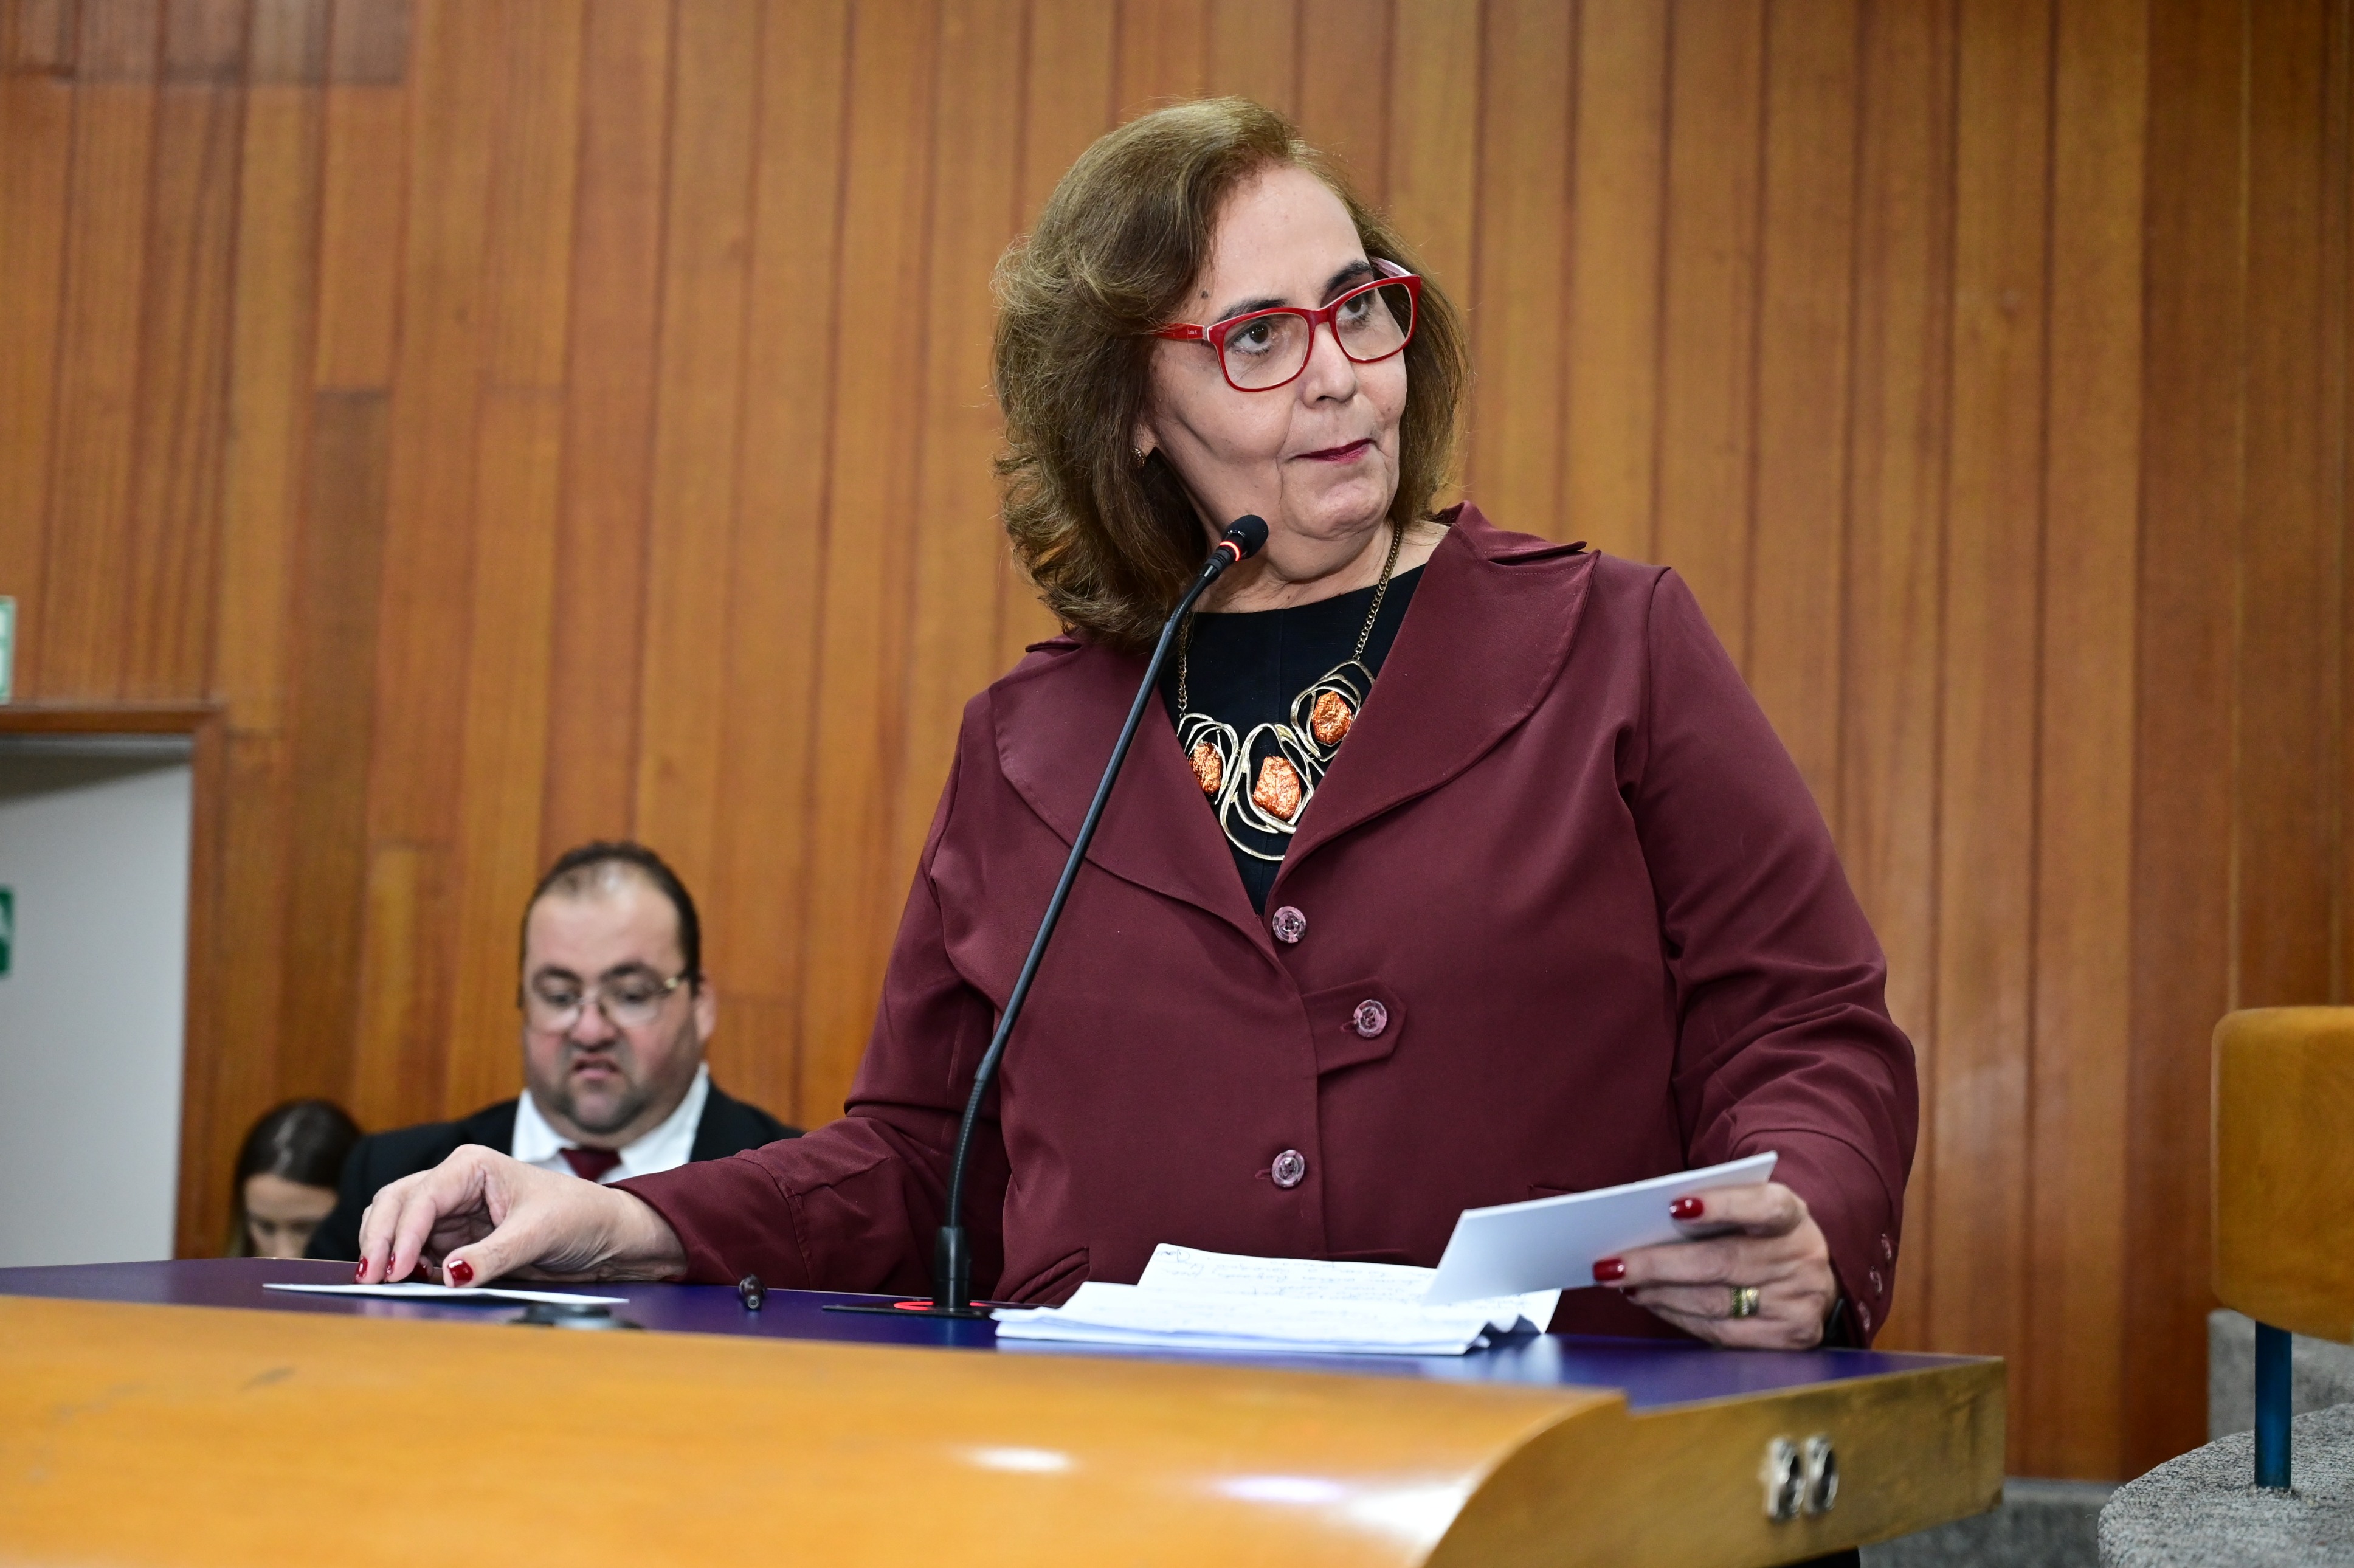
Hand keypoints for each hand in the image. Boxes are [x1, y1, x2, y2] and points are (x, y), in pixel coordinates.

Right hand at [353, 1145, 687, 1287]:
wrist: (605, 1234)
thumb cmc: (580, 1216)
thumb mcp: (539, 1234)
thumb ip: (493, 1255)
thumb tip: (449, 1275)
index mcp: (472, 1165)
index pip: (423, 1196)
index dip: (403, 1233)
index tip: (394, 1269)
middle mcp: (455, 1183)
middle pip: (395, 1204)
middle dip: (380, 1240)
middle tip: (370, 1280)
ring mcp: (451, 1212)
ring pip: (396, 1225)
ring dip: (386, 1252)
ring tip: (383, 1285)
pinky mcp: (454, 1239)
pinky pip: (415, 1250)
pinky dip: (404, 1265)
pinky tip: (408, 1283)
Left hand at [1595, 1180, 1837, 1348]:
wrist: (1813, 1277)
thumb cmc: (1760, 1235)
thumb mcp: (1749, 1211)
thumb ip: (1710, 1210)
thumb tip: (1642, 1227)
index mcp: (1792, 1215)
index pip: (1762, 1206)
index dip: (1722, 1205)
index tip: (1674, 1207)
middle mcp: (1803, 1257)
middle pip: (1723, 1262)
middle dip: (1659, 1264)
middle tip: (1612, 1264)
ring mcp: (1801, 1302)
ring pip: (1717, 1302)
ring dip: (1661, 1294)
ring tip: (1624, 1283)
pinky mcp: (1791, 1337)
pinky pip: (1722, 1332)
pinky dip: (1680, 1318)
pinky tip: (1653, 1302)